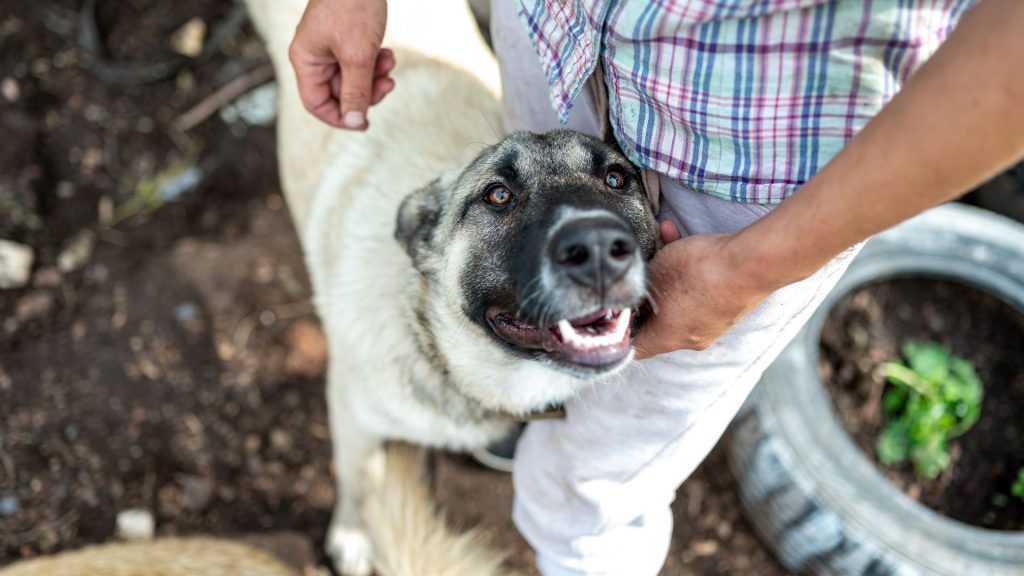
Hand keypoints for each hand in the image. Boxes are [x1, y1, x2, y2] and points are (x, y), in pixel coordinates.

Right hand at [289, 0, 394, 129]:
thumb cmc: (353, 6)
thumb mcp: (358, 55)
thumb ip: (356, 91)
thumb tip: (354, 121)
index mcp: (306, 60)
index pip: (317, 104)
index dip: (341, 117)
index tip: (365, 122)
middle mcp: (314, 55)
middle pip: (339, 93)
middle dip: (366, 92)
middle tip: (388, 84)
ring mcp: (330, 46)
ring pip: (353, 78)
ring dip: (374, 77)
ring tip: (389, 63)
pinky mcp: (346, 38)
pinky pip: (360, 62)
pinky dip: (375, 62)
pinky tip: (388, 53)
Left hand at [633, 222, 773, 358]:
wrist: (751, 262)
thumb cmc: (699, 271)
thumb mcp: (653, 273)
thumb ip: (638, 285)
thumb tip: (632, 291)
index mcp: (667, 338)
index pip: (635, 347)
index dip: (619, 332)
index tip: (612, 312)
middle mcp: (691, 337)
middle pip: (658, 323)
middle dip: (646, 296)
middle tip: (637, 276)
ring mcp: (713, 324)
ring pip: (680, 301)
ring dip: (669, 275)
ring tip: (662, 246)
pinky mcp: (729, 307)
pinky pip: (701, 292)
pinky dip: (690, 271)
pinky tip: (681, 241)